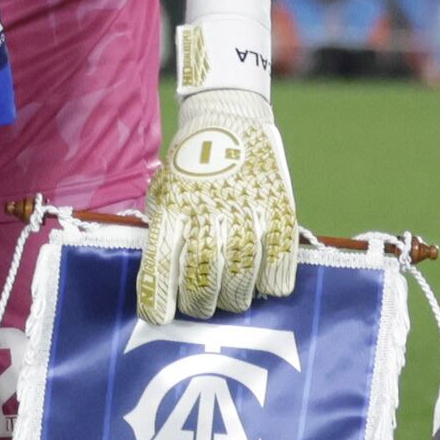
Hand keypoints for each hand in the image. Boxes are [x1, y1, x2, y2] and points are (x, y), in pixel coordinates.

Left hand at [143, 23, 300, 320]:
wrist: (226, 120)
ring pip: (242, 274)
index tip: (159, 320)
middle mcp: (206, 211)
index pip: (160, 265)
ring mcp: (245, 209)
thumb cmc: (187, 168)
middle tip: (201, 308)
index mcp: (170, 209)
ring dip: (235, 297)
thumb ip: (164, 236)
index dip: (158, 301)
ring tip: (231, 300)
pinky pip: (281, 258)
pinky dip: (274, 280)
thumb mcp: (162, 196)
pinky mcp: (279, 207)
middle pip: (203, 277)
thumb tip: (166, 288)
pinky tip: (267, 285)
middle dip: (200, 304)